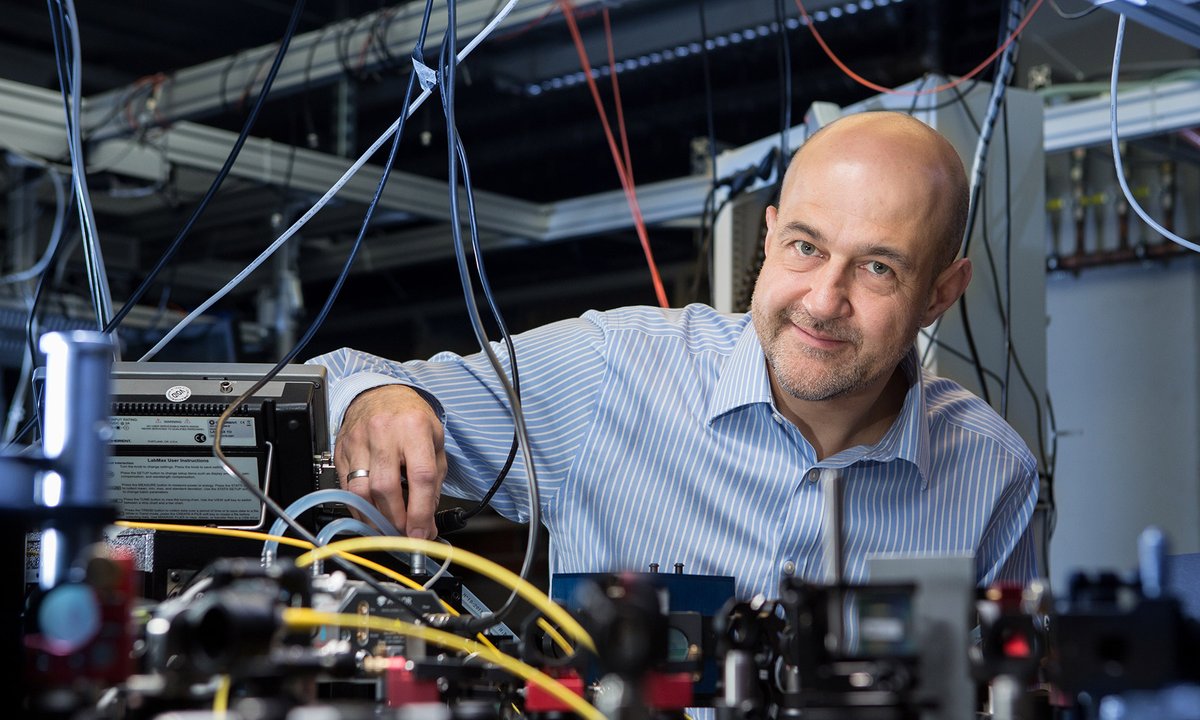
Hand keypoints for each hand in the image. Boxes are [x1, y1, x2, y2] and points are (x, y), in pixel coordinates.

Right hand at [334, 384, 446, 538]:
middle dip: (396, 519)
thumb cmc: (410, 418)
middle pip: (386, 488)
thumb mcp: (435, 441)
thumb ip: (434, 479)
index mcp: (414, 428)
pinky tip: (369, 514)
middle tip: (404, 534)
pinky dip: (358, 507)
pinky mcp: (342, 450)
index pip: (420, 477)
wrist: (380, 394)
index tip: (422, 534)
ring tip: (386, 528)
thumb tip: (428, 518)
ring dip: (374, 518)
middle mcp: (384, 433)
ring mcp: (359, 441)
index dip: (421, 512)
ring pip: (361, 491)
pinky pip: (346, 487)